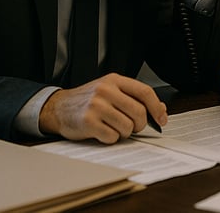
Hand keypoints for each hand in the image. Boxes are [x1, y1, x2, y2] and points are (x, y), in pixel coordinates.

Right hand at [39, 73, 167, 143]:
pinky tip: (103, 132)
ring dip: (125, 133)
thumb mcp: (111, 92)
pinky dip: (111, 138)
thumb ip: (134, 98)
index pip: (145, 92)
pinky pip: (112, 136)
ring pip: (127, 126)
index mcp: (114, 80)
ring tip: (114, 128)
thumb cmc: (88, 101)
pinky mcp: (88, 122)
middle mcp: (106, 90)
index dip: (157, 107)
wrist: (58, 108)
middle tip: (134, 127)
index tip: (161, 119)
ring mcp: (96, 106)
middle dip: (140, 124)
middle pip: (139, 112)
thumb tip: (161, 109)